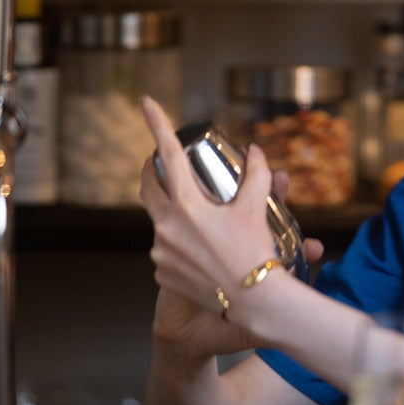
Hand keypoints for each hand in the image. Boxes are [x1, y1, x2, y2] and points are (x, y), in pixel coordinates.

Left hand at [139, 96, 279, 322]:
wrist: (255, 301)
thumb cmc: (256, 256)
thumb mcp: (257, 210)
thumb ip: (256, 177)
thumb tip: (256, 153)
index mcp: (187, 206)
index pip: (169, 156)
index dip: (157, 125)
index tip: (146, 103)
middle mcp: (167, 227)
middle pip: (149, 187)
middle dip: (151, 170)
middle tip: (158, 162)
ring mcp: (161, 252)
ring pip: (161, 221)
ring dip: (174, 213)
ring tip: (199, 219)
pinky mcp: (163, 273)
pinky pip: (166, 250)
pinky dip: (180, 244)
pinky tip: (202, 251)